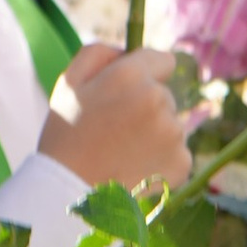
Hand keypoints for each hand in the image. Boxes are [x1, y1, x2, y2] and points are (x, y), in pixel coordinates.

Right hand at [40, 43, 193, 195]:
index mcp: (133, 76)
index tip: (130, 92)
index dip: (145, 74)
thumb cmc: (65, 136)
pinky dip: (159, 161)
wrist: (69, 195)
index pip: (164, 60)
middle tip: (114, 130)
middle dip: (145, 107)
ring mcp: (174, 134)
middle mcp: (160, 100)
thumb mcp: (68, 82)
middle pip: (165, 96)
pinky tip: (134, 170)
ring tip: (121, 153)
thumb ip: (100, 52)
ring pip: (169, 125)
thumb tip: (128, 50)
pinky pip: (175, 153)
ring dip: (153, 134)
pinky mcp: (182, 163)